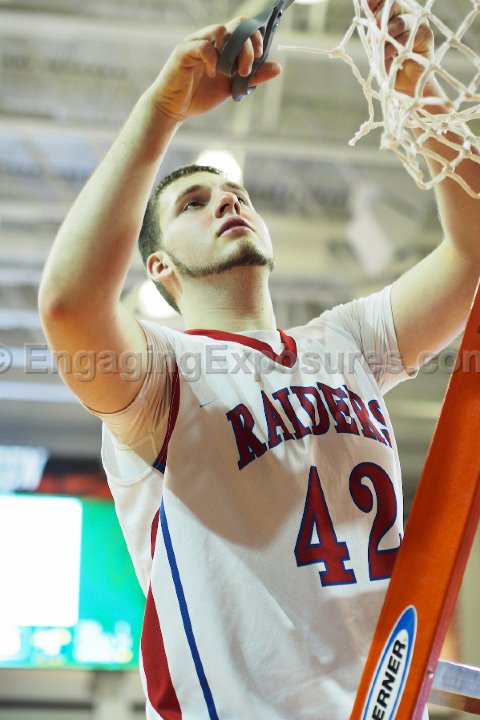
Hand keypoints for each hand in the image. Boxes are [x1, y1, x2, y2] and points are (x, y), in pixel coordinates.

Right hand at [149, 18, 281, 121]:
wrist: (175, 108)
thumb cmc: (201, 95)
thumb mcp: (232, 87)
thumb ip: (253, 77)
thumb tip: (277, 68)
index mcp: (223, 45)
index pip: (243, 27)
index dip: (256, 37)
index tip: (260, 56)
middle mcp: (211, 39)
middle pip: (236, 26)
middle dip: (248, 46)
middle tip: (247, 69)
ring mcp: (196, 42)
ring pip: (220, 31)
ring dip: (233, 53)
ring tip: (232, 73)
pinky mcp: (184, 52)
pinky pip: (203, 46)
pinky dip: (213, 60)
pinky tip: (213, 74)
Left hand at [367, 0, 433, 95]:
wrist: (403, 88)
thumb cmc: (389, 67)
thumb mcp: (376, 48)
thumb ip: (373, 33)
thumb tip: (366, 16)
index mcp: (392, 16)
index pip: (383, 1)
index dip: (374, 1)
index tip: (366, 6)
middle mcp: (405, 15)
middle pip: (392, 5)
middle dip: (378, 20)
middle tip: (371, 38)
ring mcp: (417, 24)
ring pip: (400, 21)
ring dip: (386, 35)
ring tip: (379, 51)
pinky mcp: (426, 35)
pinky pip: (411, 35)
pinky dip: (396, 45)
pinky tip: (387, 55)